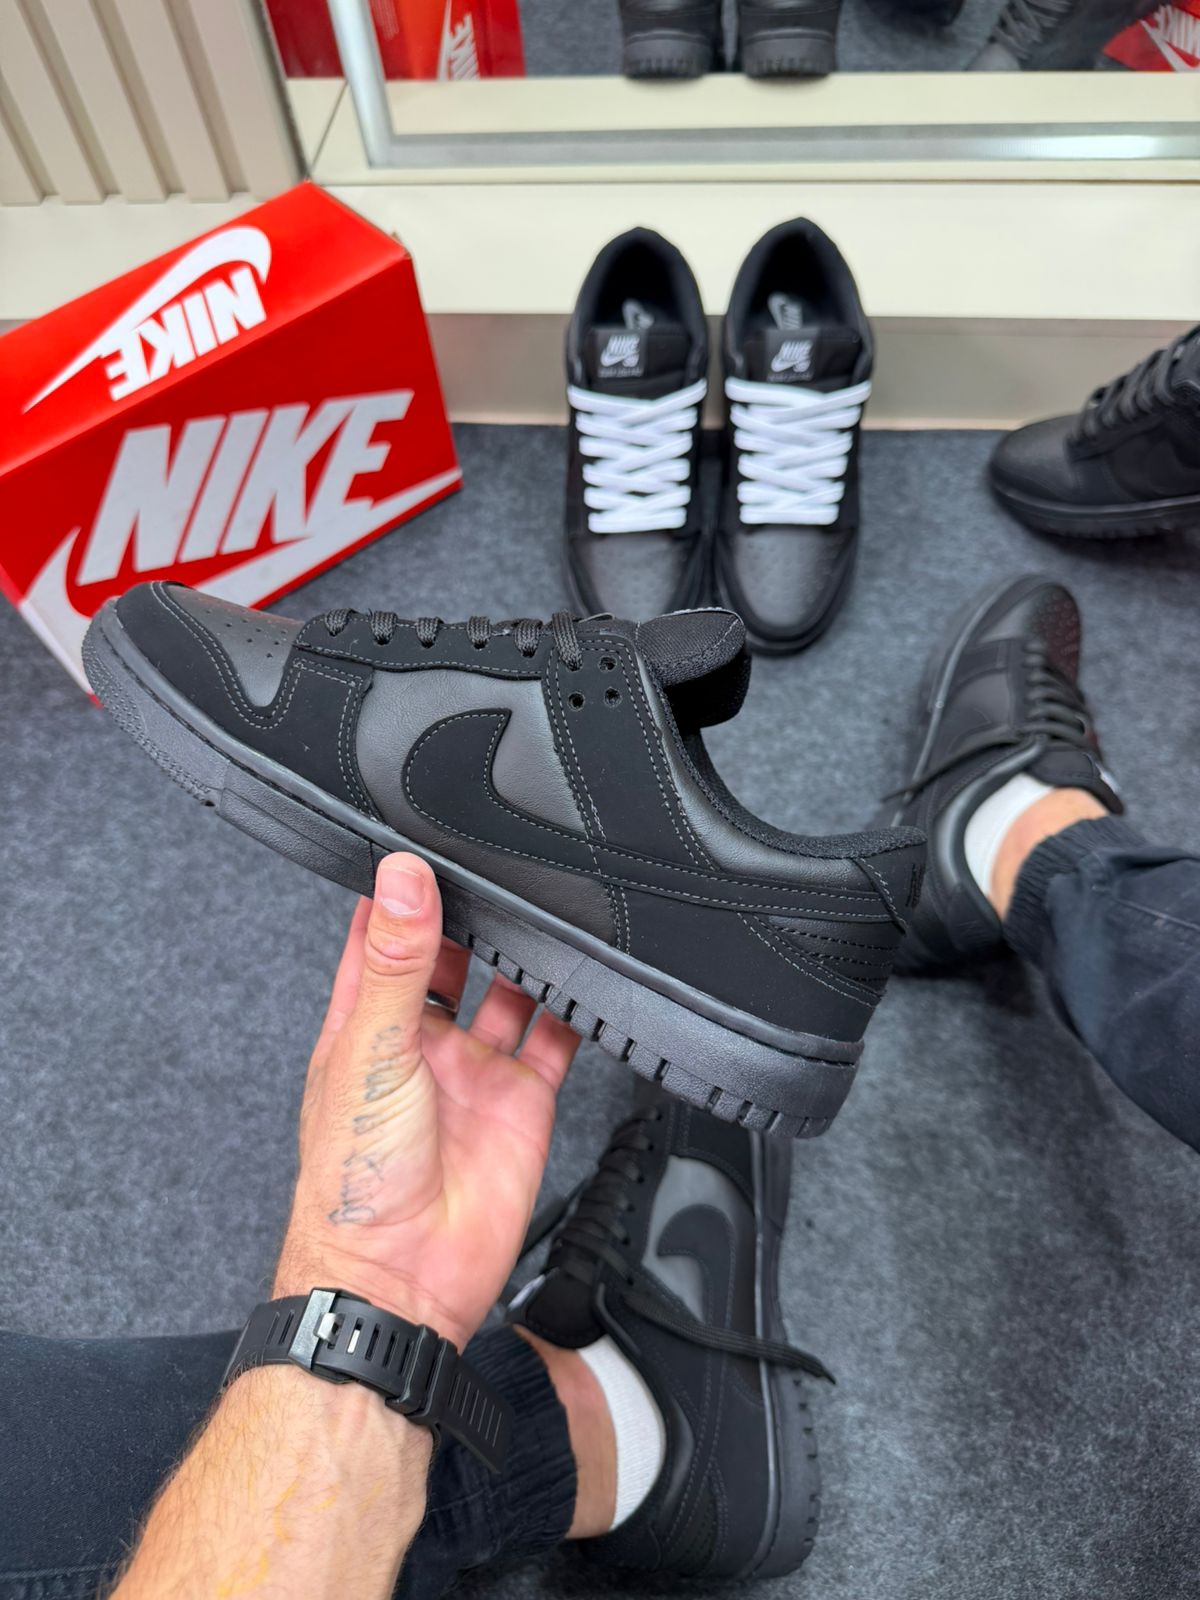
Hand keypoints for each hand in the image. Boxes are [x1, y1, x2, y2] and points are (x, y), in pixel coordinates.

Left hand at [274, 852, 580, 1350]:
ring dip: (528, 954)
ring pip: (510, 990)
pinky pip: (556, 1040)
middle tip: (502, 863)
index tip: (424, 840)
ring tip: (549, 907)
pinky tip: (586, 977)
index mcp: (366, 1023)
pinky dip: (575, 1009)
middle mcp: (422, 1041)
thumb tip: (401, 880)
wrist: (401, 1276)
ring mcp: (474, 1069)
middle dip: (476, 913)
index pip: (384, 936)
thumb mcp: (370, 1050)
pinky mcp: (522, 1100)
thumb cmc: (354, 1180)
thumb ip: (396, 963)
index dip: (403, 890)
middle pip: (455, 955)